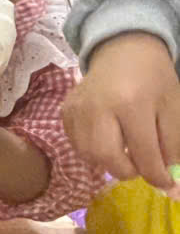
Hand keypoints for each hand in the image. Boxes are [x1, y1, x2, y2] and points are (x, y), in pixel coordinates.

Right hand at [63, 32, 179, 188]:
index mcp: (131, 103)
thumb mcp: (174, 107)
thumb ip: (173, 143)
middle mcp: (98, 108)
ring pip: (89, 155)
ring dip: (110, 162)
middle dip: (128, 170)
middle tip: (140, 166)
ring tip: (125, 152)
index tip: (165, 183)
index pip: (143, 151)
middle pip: (107, 157)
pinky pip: (77, 145)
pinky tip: (108, 139)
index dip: (156, 174)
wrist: (123, 51)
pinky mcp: (66, 112)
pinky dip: (94, 150)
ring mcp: (77, 110)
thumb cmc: (153, 78)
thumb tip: (167, 178)